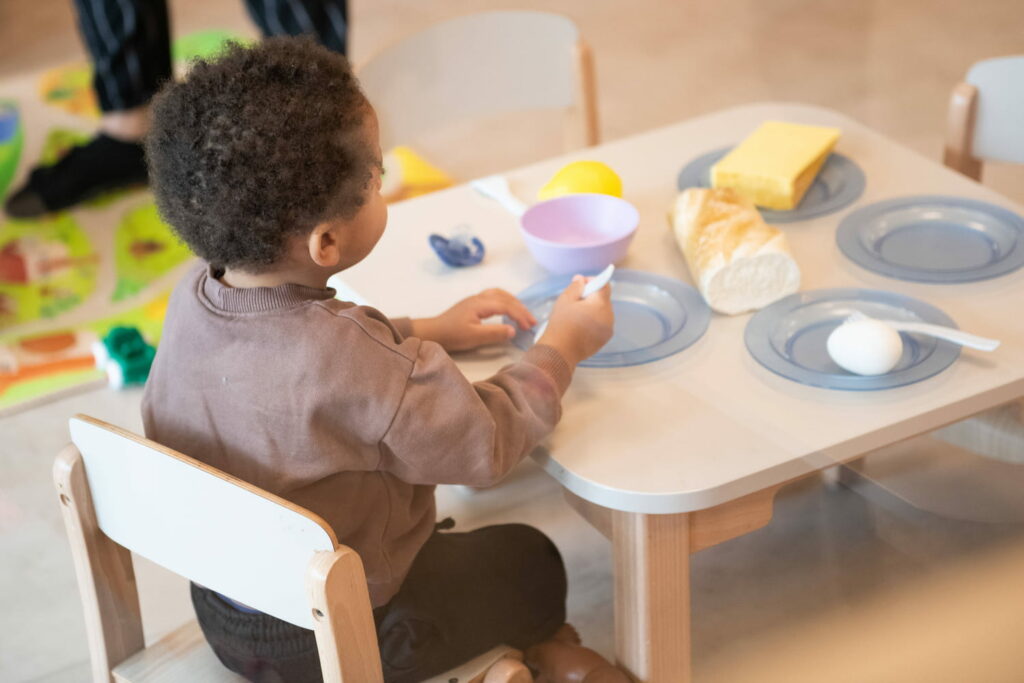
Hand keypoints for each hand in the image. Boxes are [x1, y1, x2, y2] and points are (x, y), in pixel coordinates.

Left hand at [411, 288, 536, 351]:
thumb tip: (513, 330)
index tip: (530, 327)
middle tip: (532, 321)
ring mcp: (475, 299)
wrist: (432, 332)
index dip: (520, 315)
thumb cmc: (452, 335)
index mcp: (480, 304)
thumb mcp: (475, 337)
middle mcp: (479, 298)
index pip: (507, 306)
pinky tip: (506, 310)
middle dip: (521, 308)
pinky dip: (505, 302)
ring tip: (523, 314)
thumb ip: (495, 333)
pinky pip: (494, 297)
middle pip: (505, 298)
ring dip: (514, 303)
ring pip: (500, 294)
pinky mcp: (472, 304)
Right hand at [537, 275, 613, 365]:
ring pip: (602, 312)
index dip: (593, 281)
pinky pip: (601, 324)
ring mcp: (608, 329)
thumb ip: (575, 287)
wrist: (559, 352)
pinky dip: (593, 321)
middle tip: (575, 300)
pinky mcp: (604, 339)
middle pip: (603, 299)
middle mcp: (609, 316)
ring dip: (592, 310)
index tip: (581, 284)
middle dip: (591, 297)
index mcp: (601, 305)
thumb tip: (581, 280)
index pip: (604, 285)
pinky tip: (580, 326)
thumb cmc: (561, 324)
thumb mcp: (565, 300)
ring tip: (576, 314)